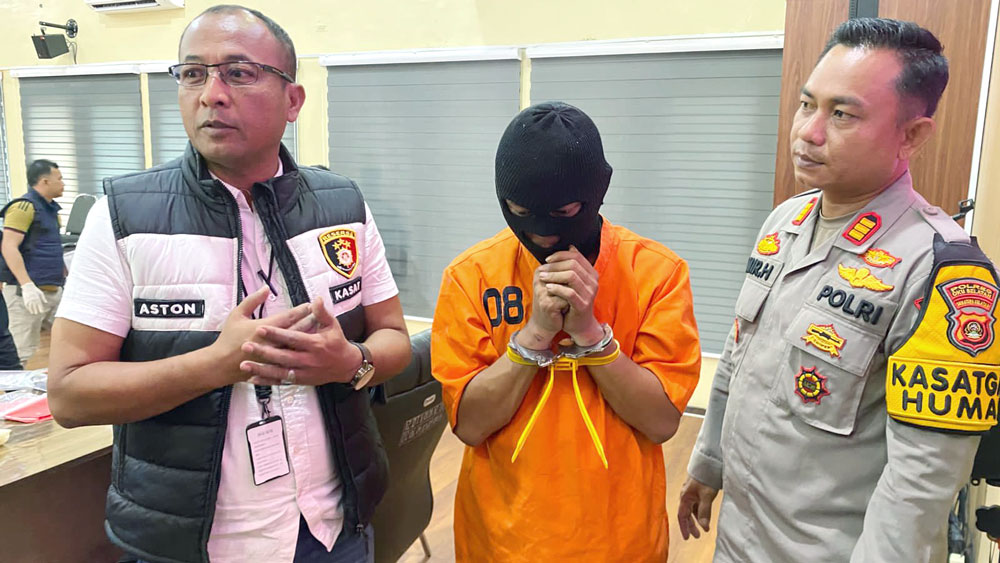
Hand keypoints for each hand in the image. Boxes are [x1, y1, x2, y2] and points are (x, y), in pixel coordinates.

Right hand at [21, 282, 46, 314]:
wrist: (28, 287)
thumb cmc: (35, 290)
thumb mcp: (41, 293)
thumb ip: (43, 298)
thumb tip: (46, 302)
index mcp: (37, 298)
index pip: (40, 305)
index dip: (41, 309)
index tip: (42, 312)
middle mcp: (33, 300)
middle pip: (35, 307)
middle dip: (36, 310)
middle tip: (37, 313)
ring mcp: (29, 300)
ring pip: (30, 307)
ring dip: (32, 310)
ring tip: (33, 313)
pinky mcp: (25, 300)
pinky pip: (27, 305)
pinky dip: (28, 308)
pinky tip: (29, 310)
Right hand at [210, 287, 310, 384]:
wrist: (220, 364)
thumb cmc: (228, 338)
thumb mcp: (237, 314)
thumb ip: (253, 300)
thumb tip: (266, 288)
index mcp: (265, 328)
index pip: (289, 317)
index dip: (301, 310)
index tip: (311, 304)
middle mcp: (273, 342)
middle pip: (297, 330)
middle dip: (309, 321)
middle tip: (320, 315)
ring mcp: (275, 356)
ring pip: (297, 346)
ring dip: (308, 337)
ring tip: (319, 331)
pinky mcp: (274, 366)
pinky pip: (291, 361)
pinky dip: (301, 354)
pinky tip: (308, 350)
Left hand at [239, 295, 363, 385]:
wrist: (346, 366)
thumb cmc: (337, 342)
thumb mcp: (333, 326)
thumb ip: (322, 313)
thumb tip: (315, 299)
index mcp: (315, 344)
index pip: (292, 338)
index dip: (276, 334)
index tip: (260, 328)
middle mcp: (308, 360)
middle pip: (282, 356)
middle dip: (263, 352)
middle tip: (245, 346)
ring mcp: (304, 372)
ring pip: (279, 371)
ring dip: (261, 369)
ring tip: (244, 365)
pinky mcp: (301, 381)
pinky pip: (281, 382)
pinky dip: (267, 381)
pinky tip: (252, 379)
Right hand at [518, 266, 568, 350]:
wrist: (544, 324)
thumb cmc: (552, 302)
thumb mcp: (557, 282)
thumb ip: (564, 266)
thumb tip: (574, 249)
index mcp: (541, 270)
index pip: (564, 263)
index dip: (574, 274)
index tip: (569, 286)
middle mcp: (539, 278)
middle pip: (567, 272)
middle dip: (574, 284)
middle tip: (571, 294)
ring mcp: (542, 291)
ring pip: (569, 285)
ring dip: (573, 294)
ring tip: (567, 301)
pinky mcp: (547, 304)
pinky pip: (568, 298)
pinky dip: (570, 304)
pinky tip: (564, 308)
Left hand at [539, 246, 602, 345]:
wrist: (580, 325)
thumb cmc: (574, 302)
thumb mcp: (574, 282)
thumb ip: (572, 266)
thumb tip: (570, 246)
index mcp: (591, 274)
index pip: (576, 256)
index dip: (560, 255)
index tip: (547, 260)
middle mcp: (593, 282)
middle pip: (573, 264)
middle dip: (555, 265)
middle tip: (542, 270)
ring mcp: (589, 293)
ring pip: (571, 276)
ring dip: (554, 275)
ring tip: (542, 278)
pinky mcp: (583, 305)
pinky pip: (569, 292)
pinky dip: (556, 288)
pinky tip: (547, 288)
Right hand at [677, 475, 718, 539]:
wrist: (708, 462)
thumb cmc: (706, 478)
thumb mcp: (706, 496)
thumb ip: (705, 512)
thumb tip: (704, 527)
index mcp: (684, 497)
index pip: (682, 516)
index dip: (684, 527)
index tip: (687, 538)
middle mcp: (685, 495)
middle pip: (685, 514)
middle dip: (690, 525)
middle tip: (697, 536)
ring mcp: (690, 492)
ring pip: (691, 509)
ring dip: (695, 519)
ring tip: (702, 527)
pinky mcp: (696, 490)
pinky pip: (695, 504)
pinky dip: (698, 512)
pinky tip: (704, 515)